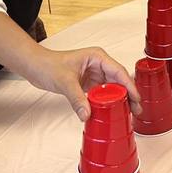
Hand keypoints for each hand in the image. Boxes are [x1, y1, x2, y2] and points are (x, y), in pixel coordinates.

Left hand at [20, 46, 141, 120]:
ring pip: (113, 88)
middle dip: (129, 95)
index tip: (136, 99)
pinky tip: (112, 111)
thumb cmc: (48, 65)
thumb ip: (77, 99)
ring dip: (120, 100)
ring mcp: (95, 74)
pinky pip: (103, 94)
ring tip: (128, 113)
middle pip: (119, 81)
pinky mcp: (89, 83)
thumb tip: (87, 114)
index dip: (129, 86)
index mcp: (98, 57)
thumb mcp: (64, 82)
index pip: (119, 72)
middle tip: (136, 110)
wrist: (35, 67)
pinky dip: (108, 102)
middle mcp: (99, 64)